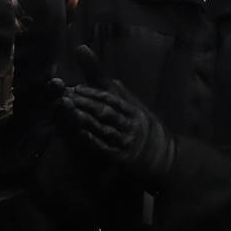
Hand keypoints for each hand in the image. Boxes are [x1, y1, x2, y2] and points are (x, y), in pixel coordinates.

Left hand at [57, 78, 173, 188]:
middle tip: (66, 97)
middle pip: (107, 112)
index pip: (112, 99)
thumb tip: (107, 73)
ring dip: (86, 120)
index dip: (94, 93)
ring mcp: (127, 142)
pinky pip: (106, 148)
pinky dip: (93, 140)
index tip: (76, 88)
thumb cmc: (144, 129)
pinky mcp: (122, 158)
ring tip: (69, 112)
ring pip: (105, 129)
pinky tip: (80, 133)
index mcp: (134, 111)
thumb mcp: (135, 108)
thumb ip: (118, 92)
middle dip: (86, 104)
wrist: (165, 158)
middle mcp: (131, 125)